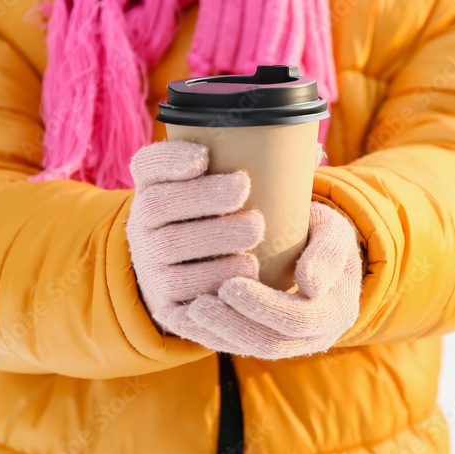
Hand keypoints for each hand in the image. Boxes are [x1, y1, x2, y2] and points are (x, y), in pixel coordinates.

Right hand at [126, 141, 263, 332]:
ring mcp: (149, 263)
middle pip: (159, 204)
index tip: (204, 156)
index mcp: (155, 188)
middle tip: (244, 192)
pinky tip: (244, 276)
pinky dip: (212, 283)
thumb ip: (262, 169)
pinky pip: (178, 293)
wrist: (195, 285)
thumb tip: (312, 153)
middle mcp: (143, 223)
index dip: (170, 158)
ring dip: (213, 241)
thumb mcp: (228, 194)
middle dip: (203, 196)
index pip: (148, 164)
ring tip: (254, 236)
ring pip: (169, 248)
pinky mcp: (162, 300)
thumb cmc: (222, 225)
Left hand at [174, 202, 362, 358]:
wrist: (321, 250)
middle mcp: (316, 336)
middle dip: (231, 325)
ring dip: (215, 335)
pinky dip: (210, 336)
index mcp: (336, 311)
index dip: (263, 307)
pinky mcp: (269, 341)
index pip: (299, 319)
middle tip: (198, 304)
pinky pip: (239, 347)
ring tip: (184, 314)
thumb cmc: (324, 234)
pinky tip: (182, 320)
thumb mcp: (334, 233)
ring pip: (251, 350)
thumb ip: (327, 253)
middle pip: (271, 343)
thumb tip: (309, 285)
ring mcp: (292, 343)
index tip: (229, 286)